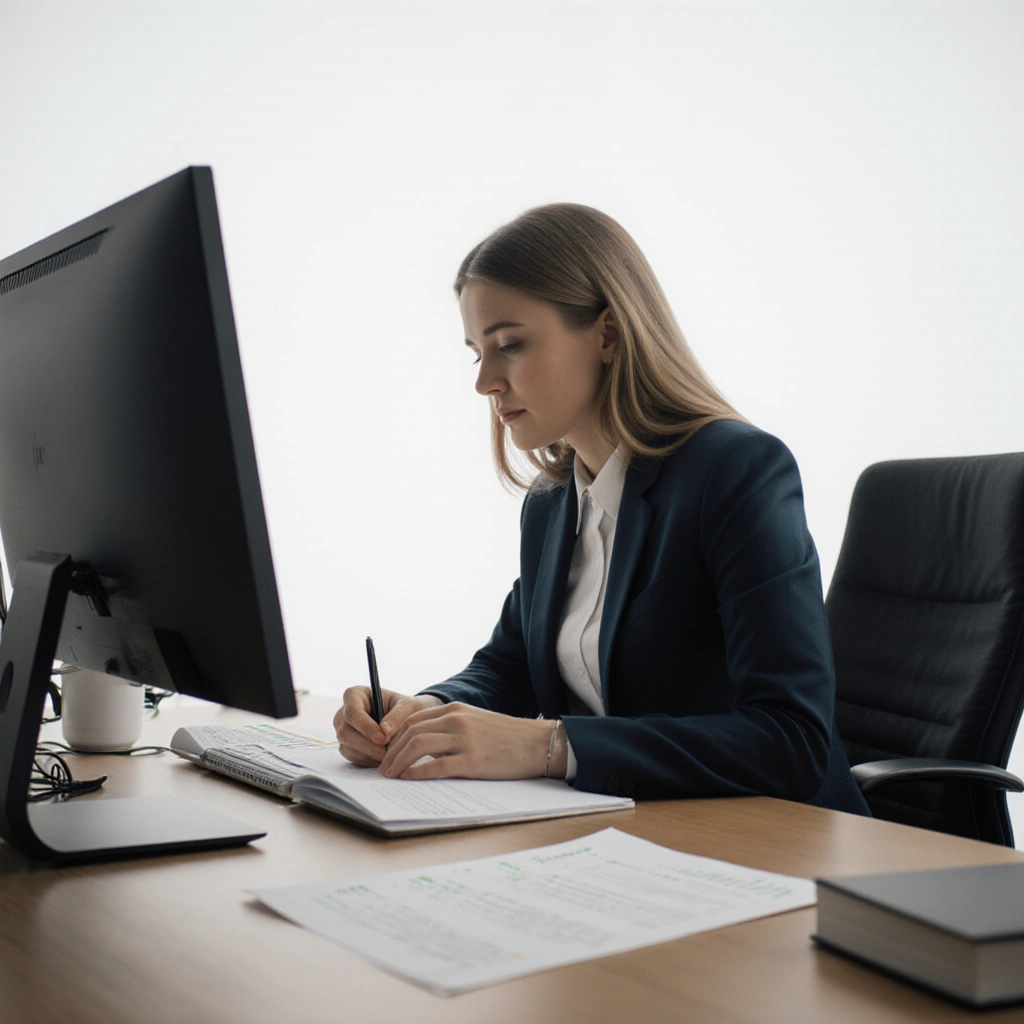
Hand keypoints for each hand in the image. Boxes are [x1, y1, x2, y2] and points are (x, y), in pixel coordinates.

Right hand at [334, 687, 442, 765]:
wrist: (405, 719)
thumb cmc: (404, 708)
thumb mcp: (406, 706)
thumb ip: (397, 715)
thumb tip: (385, 732)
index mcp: (355, 695)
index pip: (352, 711)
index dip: (365, 726)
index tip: (382, 738)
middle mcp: (344, 713)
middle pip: (345, 732)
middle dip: (366, 745)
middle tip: (385, 753)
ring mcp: (343, 730)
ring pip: (347, 746)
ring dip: (367, 754)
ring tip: (387, 756)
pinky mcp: (347, 745)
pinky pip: (352, 757)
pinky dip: (367, 760)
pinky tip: (382, 758)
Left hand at [377, 702, 559, 780]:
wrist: (536, 744)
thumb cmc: (506, 737)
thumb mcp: (475, 723)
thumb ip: (449, 729)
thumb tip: (423, 747)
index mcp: (455, 710)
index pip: (413, 719)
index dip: (394, 736)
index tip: (386, 751)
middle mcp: (456, 720)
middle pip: (411, 732)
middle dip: (391, 751)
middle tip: (382, 767)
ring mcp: (464, 739)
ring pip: (418, 746)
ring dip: (398, 761)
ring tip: (390, 775)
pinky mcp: (472, 760)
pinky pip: (436, 766)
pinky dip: (417, 773)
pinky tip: (408, 779)